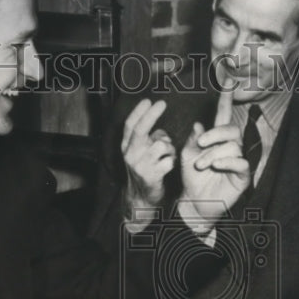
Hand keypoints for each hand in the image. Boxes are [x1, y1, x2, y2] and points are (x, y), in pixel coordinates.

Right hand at [121, 99, 174, 213]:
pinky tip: (169, 166)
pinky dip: (172, 161)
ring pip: (161, 145)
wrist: (141, 198)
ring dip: (169, 148)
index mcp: (126, 147)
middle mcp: (130, 155)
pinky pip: (168, 160)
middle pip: (140, 130)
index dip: (138, 112)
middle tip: (161, 103)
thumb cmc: (145, 170)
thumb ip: (148, 140)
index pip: (130, 126)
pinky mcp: (151, 176)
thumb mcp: (140, 153)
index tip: (148, 100)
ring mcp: (140, 166)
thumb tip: (161, 130)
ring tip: (168, 155)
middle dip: (151, 115)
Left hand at [178, 86, 249, 230]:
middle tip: (200, 144)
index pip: (223, 116)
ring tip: (200, 166)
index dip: (226, 101)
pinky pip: (240, 163)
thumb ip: (193, 140)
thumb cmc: (191, 178)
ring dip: (213, 154)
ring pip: (232, 147)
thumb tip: (199, 126)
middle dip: (215, 134)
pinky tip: (216, 166)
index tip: (228, 84)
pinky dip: (226, 162)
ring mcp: (237, 160)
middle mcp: (230, 147)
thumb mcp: (187, 156)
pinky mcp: (242, 175)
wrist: (194, 201)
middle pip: (231, 129)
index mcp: (216, 139)